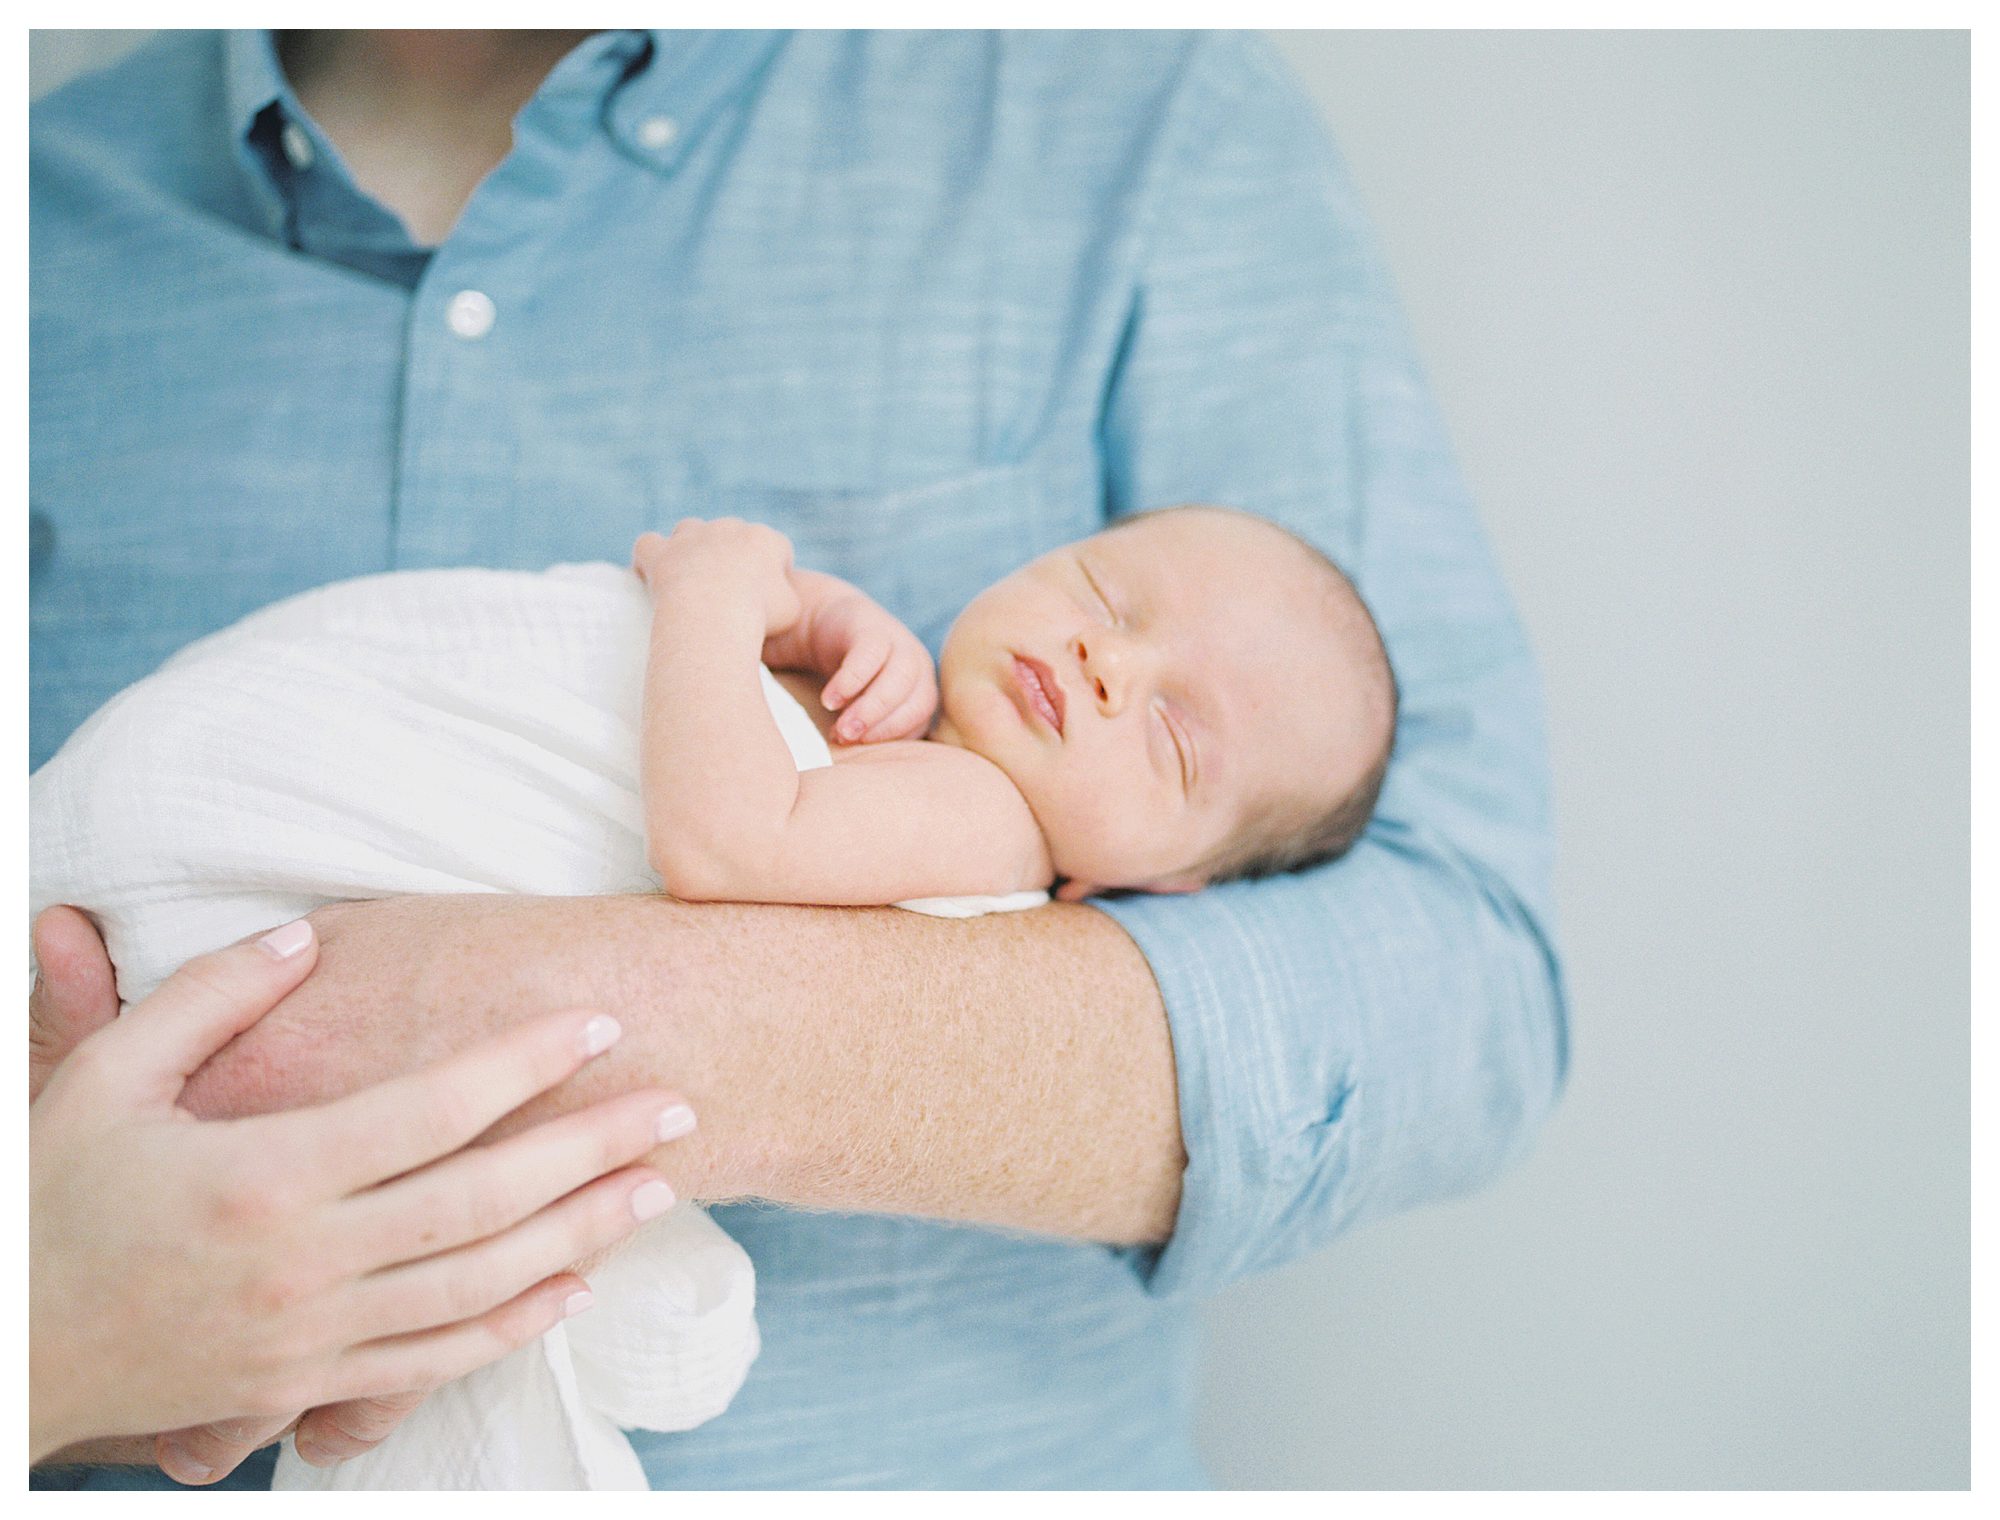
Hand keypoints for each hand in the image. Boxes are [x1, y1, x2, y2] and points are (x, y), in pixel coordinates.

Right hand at [30, 909, 691, 1474]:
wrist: (1, 1351)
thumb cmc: (48, 1201)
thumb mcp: (100, 1079)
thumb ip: (205, 1001)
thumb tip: (301, 936)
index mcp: (259, 1174)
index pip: (426, 1111)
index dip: (524, 1064)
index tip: (602, 1022)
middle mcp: (301, 1262)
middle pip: (480, 1200)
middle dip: (590, 1148)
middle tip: (680, 1103)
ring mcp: (310, 1335)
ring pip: (476, 1287)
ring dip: (578, 1235)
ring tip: (659, 1187)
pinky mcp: (306, 1383)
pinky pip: (431, 1362)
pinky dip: (511, 1328)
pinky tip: (574, 1289)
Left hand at [632, 518, 800, 637]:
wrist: (713, 613)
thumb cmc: (757, 616)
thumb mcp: (791, 610)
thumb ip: (785, 594)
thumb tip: (775, 594)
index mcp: (765, 540)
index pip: (776, 548)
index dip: (775, 571)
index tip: (769, 596)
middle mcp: (729, 528)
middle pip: (733, 535)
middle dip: (733, 558)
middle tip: (731, 594)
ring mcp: (692, 536)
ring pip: (690, 529)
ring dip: (692, 548)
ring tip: (691, 576)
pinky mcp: (661, 551)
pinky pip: (648, 544)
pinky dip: (649, 556)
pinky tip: (651, 572)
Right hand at [812, 592, 938, 743]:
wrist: (826, 625)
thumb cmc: (847, 679)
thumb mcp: (861, 706)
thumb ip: (869, 731)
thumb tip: (861, 772)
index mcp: (921, 689)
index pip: (921, 721)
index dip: (893, 737)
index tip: (860, 749)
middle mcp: (918, 666)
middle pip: (917, 700)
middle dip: (883, 726)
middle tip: (849, 740)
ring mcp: (899, 643)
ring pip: (899, 678)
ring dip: (870, 708)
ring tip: (841, 727)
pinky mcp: (873, 627)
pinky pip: (869, 654)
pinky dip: (851, 681)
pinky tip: (830, 699)